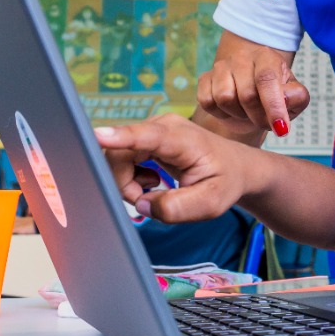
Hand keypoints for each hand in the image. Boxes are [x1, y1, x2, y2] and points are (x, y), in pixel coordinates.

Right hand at [95, 114, 263, 222]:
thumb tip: (143, 205)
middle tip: (148, 201)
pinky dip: (131, 177)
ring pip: (117, 156)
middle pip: (120, 153)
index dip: (120, 137)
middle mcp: (164, 127)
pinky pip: (123, 157)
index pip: (146, 136)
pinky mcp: (148, 137)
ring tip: (156, 190)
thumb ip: (176, 208)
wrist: (236, 168)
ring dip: (128, 182)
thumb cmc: (225, 182)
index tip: (97, 135)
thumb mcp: (209, 204)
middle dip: (124, 184)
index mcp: (182, 140)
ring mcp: (154, 129)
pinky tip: (154, 181)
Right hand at [197, 33, 309, 141]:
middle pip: (246, 94)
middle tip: (264, 121)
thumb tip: (286, 98)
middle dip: (258, 116)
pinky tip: (231, 110)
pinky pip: (207, 102)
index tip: (281, 128)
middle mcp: (242, 57)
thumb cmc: (277, 96)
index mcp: (267, 57)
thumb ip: (297, 97)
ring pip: (224, 98)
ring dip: (238, 114)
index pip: (267, 79)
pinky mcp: (204, 79)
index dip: (273, 105)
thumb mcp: (295, 98)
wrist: (253, 96)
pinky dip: (220, 113)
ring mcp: (220, 67)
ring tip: (248, 112)